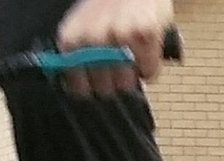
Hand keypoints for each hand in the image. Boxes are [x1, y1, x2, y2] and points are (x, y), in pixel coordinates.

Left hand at [57, 0, 175, 97]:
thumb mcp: (82, 26)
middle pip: (105, 89)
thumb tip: (80, 87)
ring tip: (134, 55)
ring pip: (127, 84)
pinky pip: (149, 71)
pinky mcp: (144, 32)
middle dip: (114, 81)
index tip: (99, 82)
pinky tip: (147, 49)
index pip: (79, 88)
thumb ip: (78, 55)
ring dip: (133, 74)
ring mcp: (119, 35)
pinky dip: (151, 65)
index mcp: (72, 40)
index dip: (93, 87)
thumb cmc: (108, 3)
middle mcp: (92, 39)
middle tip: (121, 63)